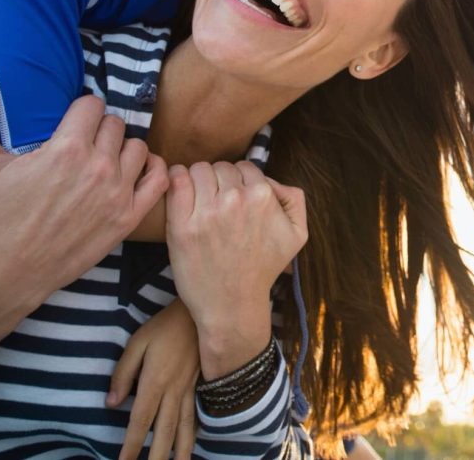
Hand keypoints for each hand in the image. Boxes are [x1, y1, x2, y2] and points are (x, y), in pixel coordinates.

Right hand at [0, 78, 169, 307]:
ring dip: (122, 149)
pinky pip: (159, 180)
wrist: (5, 273)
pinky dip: (153, 170)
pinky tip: (136, 171)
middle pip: (115, 125)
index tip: (70, 123)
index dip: (80, 111)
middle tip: (81, 145)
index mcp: (67, 149)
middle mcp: (98, 168)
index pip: (93, 105)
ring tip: (103, 160)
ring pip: (138, 148)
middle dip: (98, 130)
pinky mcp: (128, 218)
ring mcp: (117, 194)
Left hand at [109, 300, 198, 459]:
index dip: (131, 445)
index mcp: (155, 382)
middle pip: (164, 432)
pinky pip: (195, 416)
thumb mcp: (137, 342)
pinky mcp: (198, 387)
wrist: (201, 315)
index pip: (140, 421)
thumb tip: (112, 403)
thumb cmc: (165, 326)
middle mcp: (173, 392)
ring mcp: (188, 390)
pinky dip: (193, 435)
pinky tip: (190, 445)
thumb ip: (123, 373)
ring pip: (184, 428)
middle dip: (156, 457)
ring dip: (179, 452)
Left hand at [165, 160, 307, 377]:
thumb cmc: (263, 269)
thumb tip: (271, 180)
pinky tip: (181, 189)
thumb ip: (293, 198)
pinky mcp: (182, 225)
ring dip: (199, 180)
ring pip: (199, 169)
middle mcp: (236, 200)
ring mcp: (207, 212)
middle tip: (217, 202)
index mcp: (263, 197)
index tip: (235, 197)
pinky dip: (176, 178)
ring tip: (200, 199)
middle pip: (221, 167)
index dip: (240, 181)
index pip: (245, 167)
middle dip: (220, 180)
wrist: (233, 306)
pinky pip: (176, 181)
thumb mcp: (298, 234)